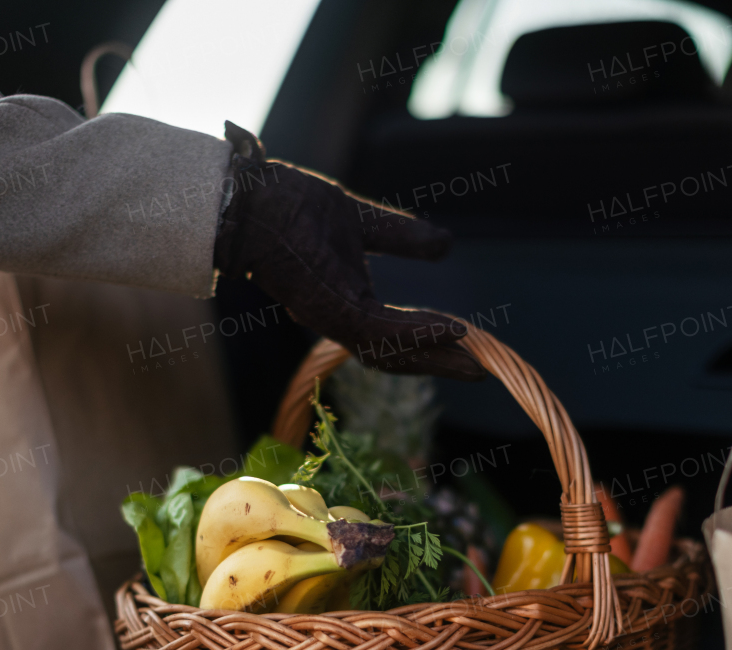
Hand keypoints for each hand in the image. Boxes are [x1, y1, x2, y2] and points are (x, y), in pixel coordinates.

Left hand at [213, 122, 484, 381]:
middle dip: (438, 364)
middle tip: (479, 370)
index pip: (391, 334)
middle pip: (394, 355)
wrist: (252, 196)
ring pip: (390, 351)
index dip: (428, 342)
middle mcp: (337, 317)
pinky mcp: (328, 307)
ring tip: (470, 360)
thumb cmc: (292, 205)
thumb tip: (446, 244)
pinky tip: (449, 329)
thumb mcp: (361, 220)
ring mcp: (332, 316)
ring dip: (433, 356)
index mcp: (344, 301)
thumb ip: (401, 237)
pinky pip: (380, 330)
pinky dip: (417, 332)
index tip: (467, 343)